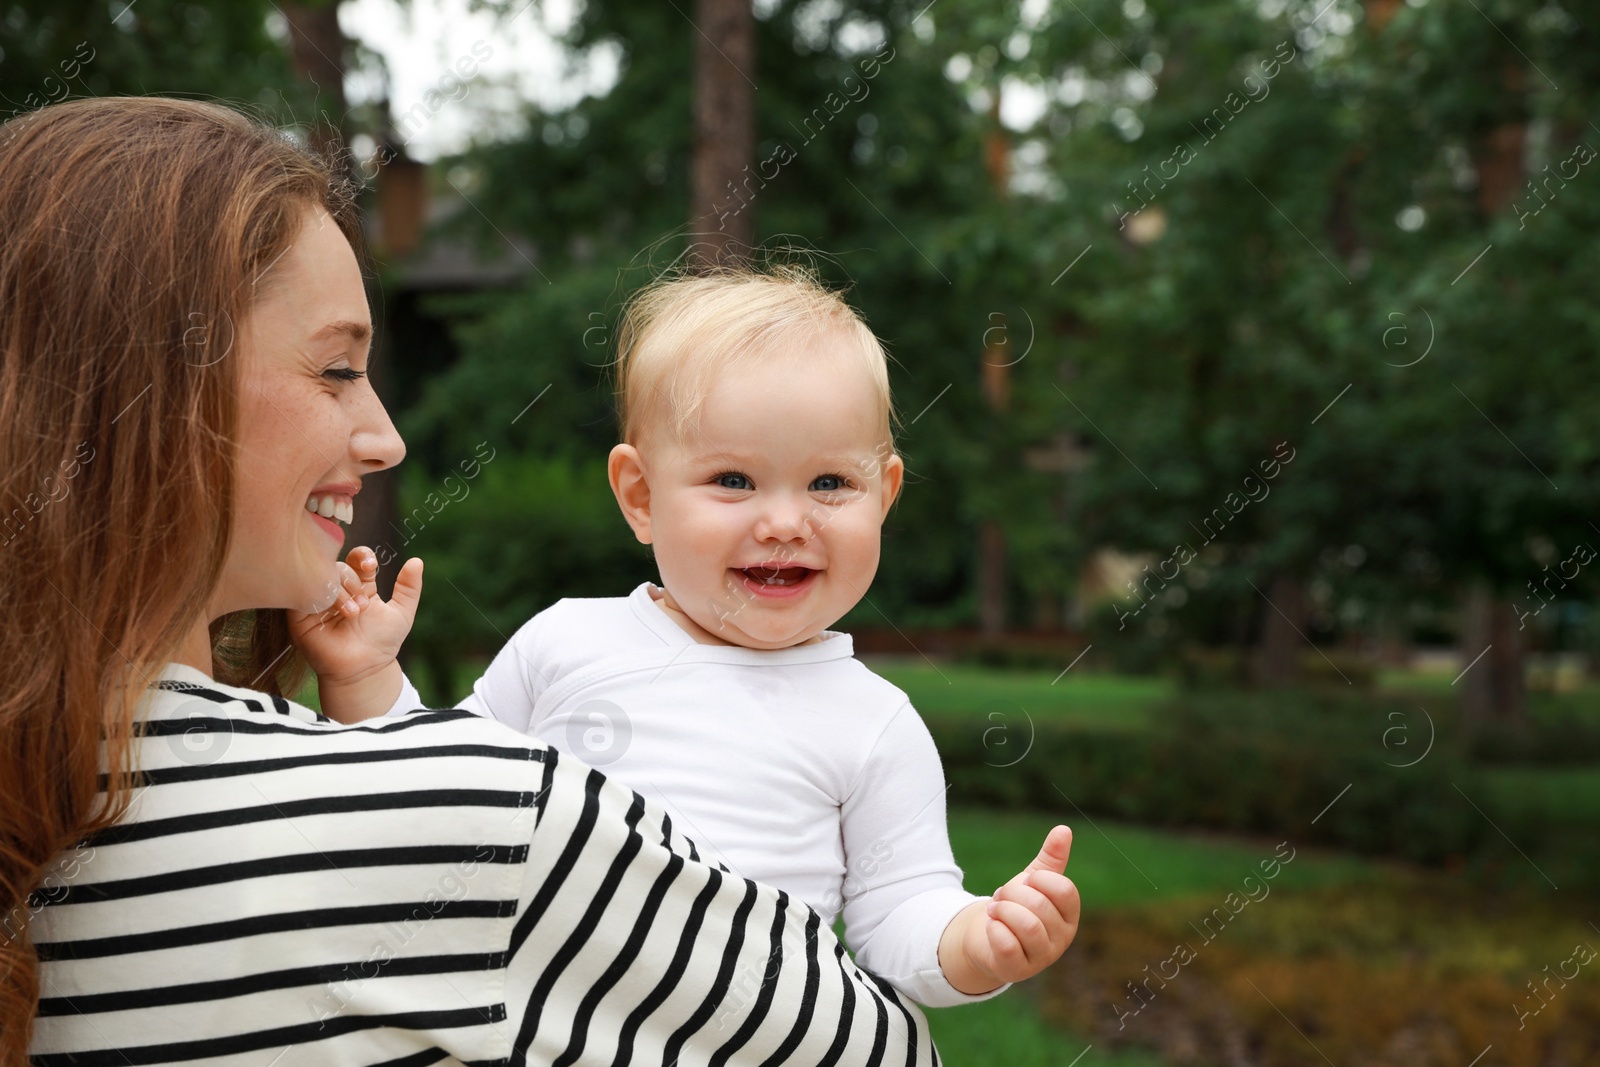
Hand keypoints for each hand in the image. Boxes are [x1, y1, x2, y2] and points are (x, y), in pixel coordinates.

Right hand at [287, 547, 423, 687]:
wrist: (364, 670)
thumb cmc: (382, 643)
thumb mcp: (402, 613)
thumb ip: (409, 588)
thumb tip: (417, 561)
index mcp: (360, 585)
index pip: (356, 558)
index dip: (362, 556)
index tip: (371, 566)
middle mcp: (339, 589)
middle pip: (340, 567)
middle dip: (352, 581)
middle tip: (363, 605)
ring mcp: (319, 600)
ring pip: (322, 577)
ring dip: (339, 591)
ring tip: (353, 613)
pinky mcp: (301, 614)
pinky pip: (302, 594)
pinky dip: (318, 596)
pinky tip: (331, 609)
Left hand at [941, 825, 1078, 992]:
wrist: (987, 937)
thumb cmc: (1016, 907)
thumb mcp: (1032, 881)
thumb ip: (1050, 858)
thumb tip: (1064, 829)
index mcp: (1069, 914)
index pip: (1064, 890)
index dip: (1038, 879)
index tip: (1024, 881)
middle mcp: (1061, 938)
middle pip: (1041, 906)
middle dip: (1013, 893)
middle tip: (1000, 896)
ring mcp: (1042, 957)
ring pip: (1027, 926)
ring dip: (1003, 911)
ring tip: (994, 909)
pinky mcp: (1018, 970)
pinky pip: (1008, 947)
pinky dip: (994, 930)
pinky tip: (991, 926)